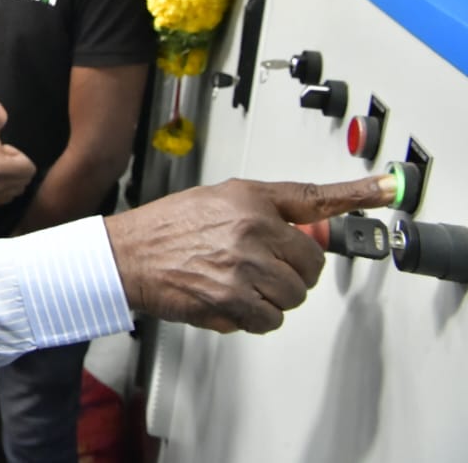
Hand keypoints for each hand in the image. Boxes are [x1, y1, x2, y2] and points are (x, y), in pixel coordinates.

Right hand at [106, 176, 397, 333]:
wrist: (125, 255)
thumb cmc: (166, 228)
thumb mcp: (218, 199)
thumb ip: (265, 210)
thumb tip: (308, 227)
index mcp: (250, 201)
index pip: (313, 198)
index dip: (356, 194)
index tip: (386, 190)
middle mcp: (250, 231)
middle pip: (309, 265)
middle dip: (290, 271)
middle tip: (259, 266)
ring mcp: (242, 268)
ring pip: (292, 297)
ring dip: (271, 298)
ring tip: (238, 283)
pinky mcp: (231, 301)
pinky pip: (270, 321)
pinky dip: (254, 318)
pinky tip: (230, 300)